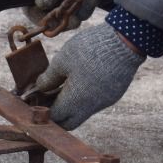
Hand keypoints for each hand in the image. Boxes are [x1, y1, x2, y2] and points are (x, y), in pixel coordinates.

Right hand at [17, 0, 100, 25]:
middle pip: (52, 16)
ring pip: (68, 13)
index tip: (60, 22)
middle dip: (67, 17)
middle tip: (79, 18)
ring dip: (81, 10)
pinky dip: (88, 4)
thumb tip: (43, 6)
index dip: (45, 21)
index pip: (32, 11)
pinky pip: (79, 6)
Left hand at [30, 24, 144, 128]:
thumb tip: (40, 87)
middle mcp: (91, 107)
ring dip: (72, 104)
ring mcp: (104, 101)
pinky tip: (82, 79)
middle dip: (57, 114)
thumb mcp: (63, 59)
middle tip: (49, 98)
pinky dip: (85, 97)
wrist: (125, 41)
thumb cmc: (90, 49)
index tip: (37, 99)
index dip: (43, 110)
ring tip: (64, 85)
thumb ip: (49, 77)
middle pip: (69, 122)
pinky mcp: (113, 94)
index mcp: (75, 101)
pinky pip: (95, 102)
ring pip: (83, 112)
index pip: (54, 117)